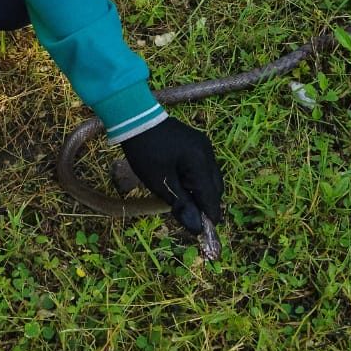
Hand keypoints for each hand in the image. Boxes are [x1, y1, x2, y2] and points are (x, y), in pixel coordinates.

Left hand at [121, 117, 222, 233]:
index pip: (212, 197)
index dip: (208, 217)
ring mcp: (203, 146)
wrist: (135, 118)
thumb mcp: (160, 182)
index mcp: (200, 162)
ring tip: (182, 200)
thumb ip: (181, 205)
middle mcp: (208, 153)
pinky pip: (203, 167)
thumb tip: (197, 229)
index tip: (201, 232)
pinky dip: (197, 180)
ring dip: (200, 192)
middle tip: (188, 216)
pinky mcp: (197, 143)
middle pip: (215, 188)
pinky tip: (181, 184)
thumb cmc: (145, 151)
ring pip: (210, 178)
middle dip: (205, 205)